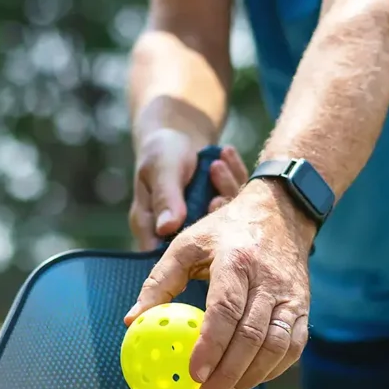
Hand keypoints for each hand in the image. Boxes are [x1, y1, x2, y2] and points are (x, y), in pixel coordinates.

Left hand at [124, 180, 316, 388]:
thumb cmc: (226, 231)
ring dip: (251, 377)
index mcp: (236, 260)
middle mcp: (268, 279)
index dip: (210, 345)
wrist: (282, 213)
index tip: (193, 374)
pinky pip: (293, 347)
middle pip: (252, 336)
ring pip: (277, 346)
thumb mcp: (187, 244)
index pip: (225, 309)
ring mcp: (291, 295)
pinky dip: (273, 370)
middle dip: (228, 374)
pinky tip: (249, 381)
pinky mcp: (304, 307)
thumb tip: (131, 320)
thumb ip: (159, 282)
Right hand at [128, 130, 249, 249]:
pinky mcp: (224, 212)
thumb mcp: (160, 169)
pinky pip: (236, 201)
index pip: (167, 254)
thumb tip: (166, 227)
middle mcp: (179, 232)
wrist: (179, 134)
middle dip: (215, 212)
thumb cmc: (161, 151)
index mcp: (152, 229)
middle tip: (217, 187)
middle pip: (202, 240)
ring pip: (224, 219)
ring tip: (217, 164)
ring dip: (226, 188)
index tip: (207, 213)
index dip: (190, 245)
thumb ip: (165, 197)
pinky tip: (228, 153)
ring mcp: (204, 223)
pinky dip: (235, 176)